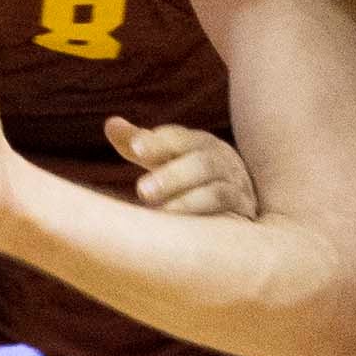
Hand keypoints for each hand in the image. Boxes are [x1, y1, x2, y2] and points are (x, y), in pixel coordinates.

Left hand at [107, 118, 254, 217]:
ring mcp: (237, 187)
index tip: (135, 148)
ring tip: (160, 213)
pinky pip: (229, 215)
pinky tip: (185, 231)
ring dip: (188, 201)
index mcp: (199, 143)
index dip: (158, 143)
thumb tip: (111, 124)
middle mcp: (221, 161)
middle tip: (142, 191)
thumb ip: (139, 143)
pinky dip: (207, 219)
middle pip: (201, 163)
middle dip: (172, 176)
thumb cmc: (188, 175)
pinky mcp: (244, 213)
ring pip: (217, 191)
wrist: (237, 200)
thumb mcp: (164, 158)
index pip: (178, 139)